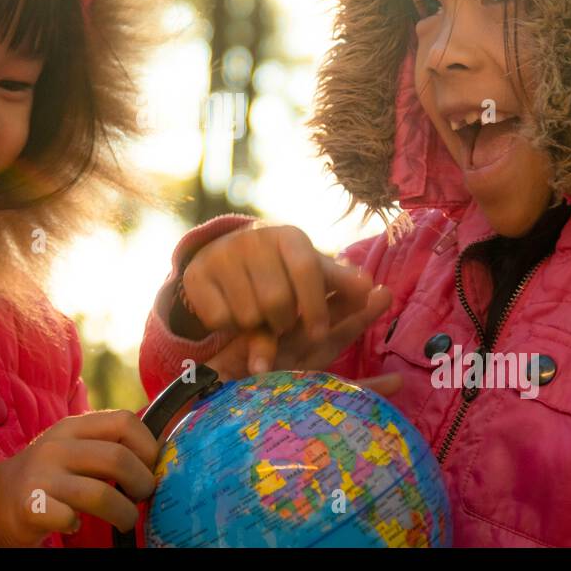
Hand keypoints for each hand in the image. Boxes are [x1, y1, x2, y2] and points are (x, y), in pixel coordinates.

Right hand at [0, 409, 157, 546]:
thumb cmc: (47, 476)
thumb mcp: (73, 449)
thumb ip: (106, 445)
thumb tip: (159, 455)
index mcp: (73, 427)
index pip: (124, 421)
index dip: (148, 445)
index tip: (152, 467)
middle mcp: (57, 446)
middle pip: (118, 459)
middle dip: (142, 483)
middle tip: (143, 497)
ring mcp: (42, 476)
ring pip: (101, 493)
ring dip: (124, 512)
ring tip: (125, 519)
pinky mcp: (29, 506)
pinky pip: (68, 517)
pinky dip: (77, 525)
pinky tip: (74, 524)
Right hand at [180, 223, 391, 376]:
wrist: (225, 255)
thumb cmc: (281, 269)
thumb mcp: (312, 272)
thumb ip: (342, 284)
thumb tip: (373, 290)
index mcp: (289, 237)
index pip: (308, 272)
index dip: (316, 307)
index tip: (319, 332)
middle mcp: (254, 239)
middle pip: (277, 300)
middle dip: (283, 323)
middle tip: (283, 325)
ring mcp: (222, 255)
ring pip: (248, 314)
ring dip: (257, 328)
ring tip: (260, 318)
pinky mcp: (197, 275)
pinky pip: (219, 319)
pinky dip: (230, 327)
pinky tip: (234, 314)